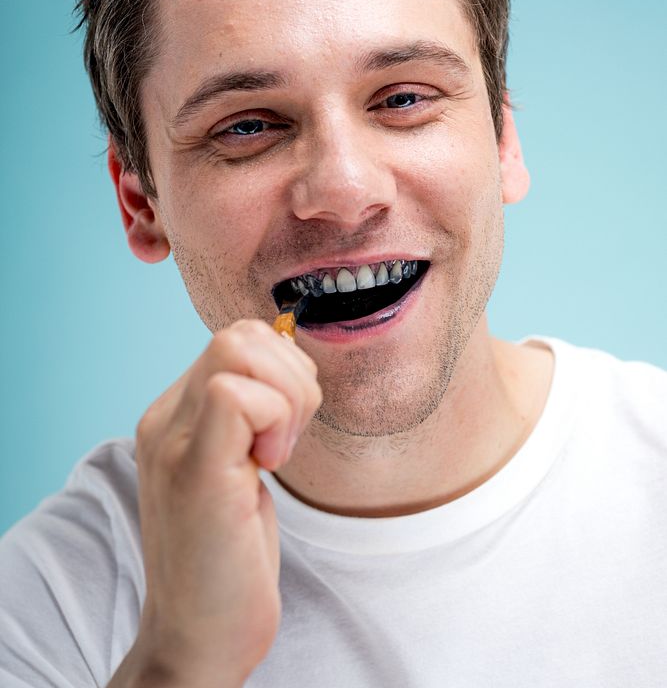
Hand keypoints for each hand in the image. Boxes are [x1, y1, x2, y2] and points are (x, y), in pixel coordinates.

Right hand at [110, 320, 320, 686]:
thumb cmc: (230, 556)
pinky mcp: (193, 470)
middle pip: (242, 333)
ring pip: (240, 348)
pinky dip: (275, 420)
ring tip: (277, 455)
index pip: (239, 338)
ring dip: (287, 398)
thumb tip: (288, 349)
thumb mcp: (241, 466)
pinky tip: (268, 469)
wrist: (198, 637)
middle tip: (287, 441)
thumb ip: (251, 412)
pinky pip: (235, 394)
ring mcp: (173, 440)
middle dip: (292, 377)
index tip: (284, 432)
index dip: (283, 370)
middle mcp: (166, 418)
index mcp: (176, 414)